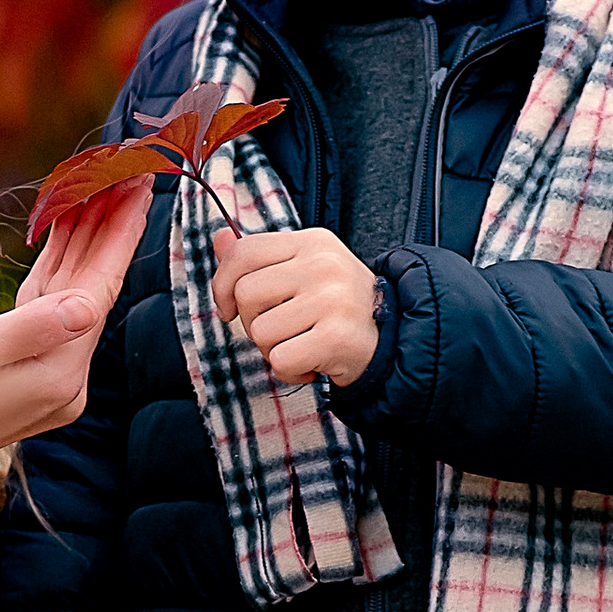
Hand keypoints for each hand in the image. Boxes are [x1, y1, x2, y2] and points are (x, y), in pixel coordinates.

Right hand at [0, 183, 151, 517]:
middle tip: (128, 175)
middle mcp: (62, 379)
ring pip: (72, 297)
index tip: (138, 187)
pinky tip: (62, 240)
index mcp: (56, 372)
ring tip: (99, 191)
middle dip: (108, 232)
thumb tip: (89, 306)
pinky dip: (55, 273)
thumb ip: (31, 328)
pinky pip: (48, 311)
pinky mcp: (26, 375)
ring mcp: (46, 379)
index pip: (98, 291)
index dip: (118, 235)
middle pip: (93, 290)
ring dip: (83, 246)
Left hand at [212, 222, 382, 390]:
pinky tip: (311, 365)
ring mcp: (332, 299)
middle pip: (246, 294)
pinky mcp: (337, 336)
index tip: (230, 307)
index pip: (244, 252)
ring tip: (301, 347)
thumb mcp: (304, 270)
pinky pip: (280, 360)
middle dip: (252, 322)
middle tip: (283, 331)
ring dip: (272, 350)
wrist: (394, 340)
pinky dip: (289, 372)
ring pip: (260, 332)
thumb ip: (260, 258)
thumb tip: (218, 239)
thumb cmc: (339, 307)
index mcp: (312, 242)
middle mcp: (323, 264)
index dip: (223, 284)